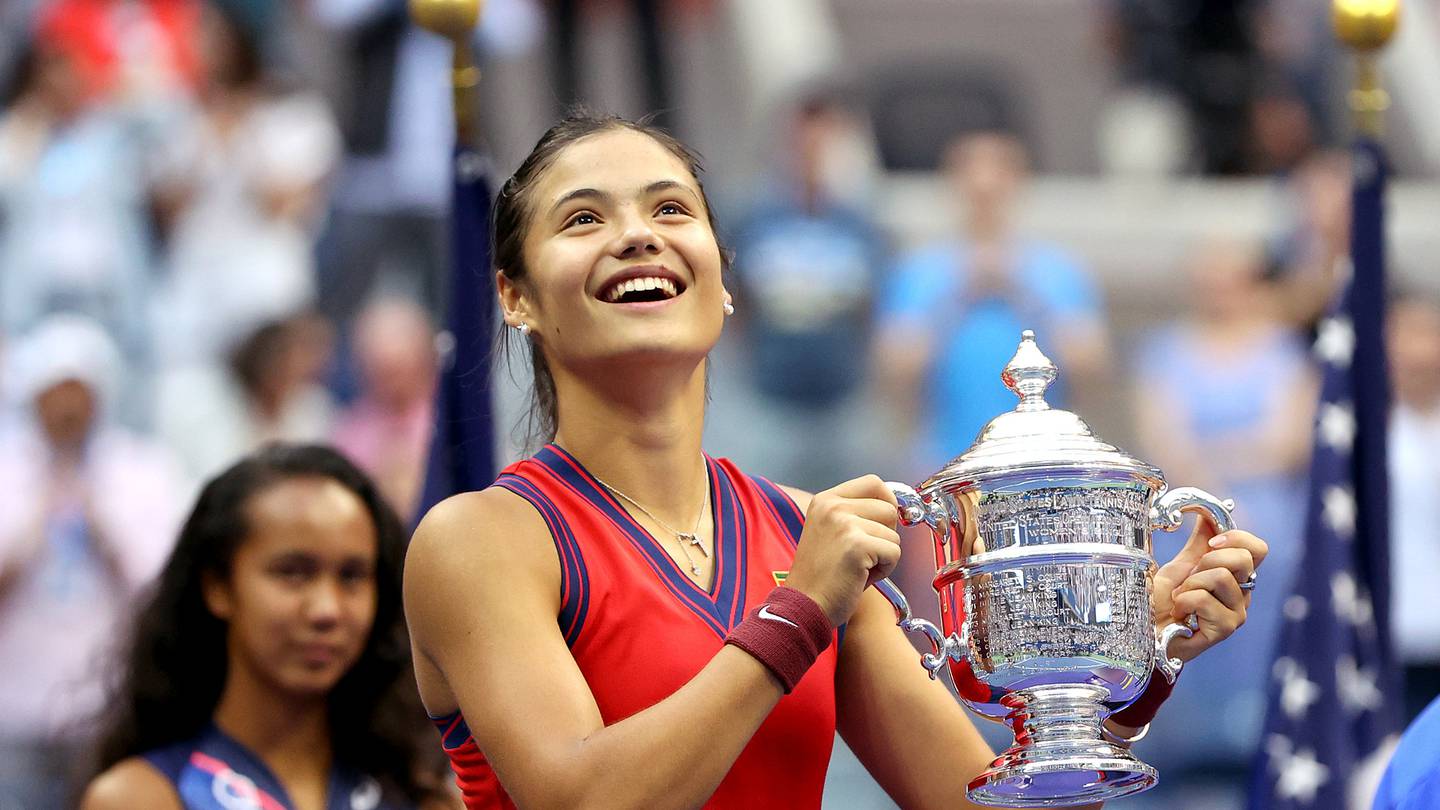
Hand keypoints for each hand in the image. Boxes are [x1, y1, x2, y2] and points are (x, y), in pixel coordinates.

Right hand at [785, 475, 900, 626]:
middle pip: (888, 507)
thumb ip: (855, 515)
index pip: (873, 483)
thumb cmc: (819, 577)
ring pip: (894, 534)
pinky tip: (862, 577)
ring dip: (883, 555)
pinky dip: (885, 570)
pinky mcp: (857, 545)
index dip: (887, 501)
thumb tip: (892, 507)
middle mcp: (833, 506)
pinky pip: (894, 552)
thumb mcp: (830, 531)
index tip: (885, 521)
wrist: (803, 606)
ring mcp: (844, 524)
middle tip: (864, 555)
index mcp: (825, 500)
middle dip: (886, 534)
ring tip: (858, 568)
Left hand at [1151, 514, 1268, 663]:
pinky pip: (1204, 599)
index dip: (1237, 537)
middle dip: (1208, 560)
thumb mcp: (1181, 565)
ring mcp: (1236, 613)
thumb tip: (1210, 513)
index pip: (1258, 549)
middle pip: (1244, 559)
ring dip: (1190, 584)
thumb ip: (1199, 542)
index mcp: (1236, 577)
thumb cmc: (1163, 602)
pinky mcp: (1224, 629)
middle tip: (1190, 577)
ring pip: (1221, 576)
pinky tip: (1181, 614)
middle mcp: (1242, 595)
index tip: (1211, 541)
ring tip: (1180, 598)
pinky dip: (1184, 601)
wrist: (1147, 629)